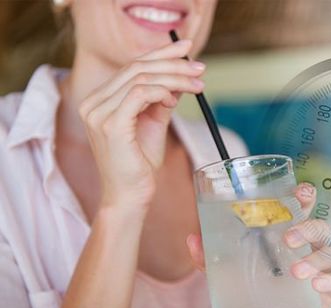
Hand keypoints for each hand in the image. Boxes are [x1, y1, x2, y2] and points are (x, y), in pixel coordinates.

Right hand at [78, 39, 205, 208]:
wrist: (130, 196)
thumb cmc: (140, 164)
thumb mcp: (153, 123)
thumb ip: (161, 99)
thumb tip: (180, 77)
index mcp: (100, 100)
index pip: (132, 66)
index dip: (161, 53)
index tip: (187, 49)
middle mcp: (93, 103)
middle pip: (136, 67)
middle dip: (173, 62)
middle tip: (200, 67)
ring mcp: (98, 113)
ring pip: (141, 77)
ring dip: (175, 78)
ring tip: (198, 85)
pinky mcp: (111, 125)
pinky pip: (140, 94)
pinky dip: (162, 91)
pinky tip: (176, 99)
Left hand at [187, 183, 330, 307]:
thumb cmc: (250, 290)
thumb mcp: (226, 273)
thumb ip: (209, 256)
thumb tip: (192, 239)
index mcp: (287, 234)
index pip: (301, 208)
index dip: (305, 196)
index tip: (302, 191)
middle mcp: (307, 247)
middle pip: (319, 227)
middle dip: (307, 228)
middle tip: (288, 238)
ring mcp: (320, 268)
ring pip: (329, 253)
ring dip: (314, 260)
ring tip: (295, 272)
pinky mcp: (328, 290)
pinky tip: (316, 285)